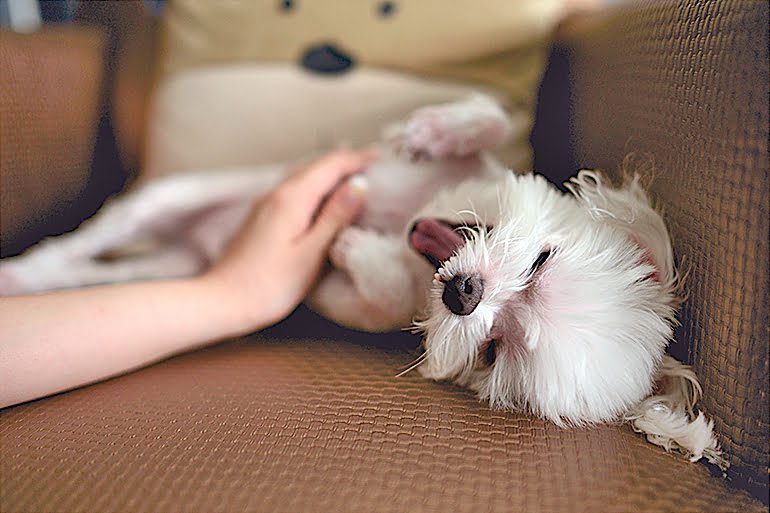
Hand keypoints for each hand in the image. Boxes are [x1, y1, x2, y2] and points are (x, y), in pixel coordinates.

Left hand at [203, 150, 374, 329]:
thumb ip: (336, 217)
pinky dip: (315, 185)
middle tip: (374, 165)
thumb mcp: (311, 253)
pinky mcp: (261, 216)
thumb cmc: (269, 285)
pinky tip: (322, 198)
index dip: (358, 159)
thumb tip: (359, 185)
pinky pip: (293, 188)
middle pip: (316, 165)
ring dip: (329, 171)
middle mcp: (277, 193)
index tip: (382, 159)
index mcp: (292, 198)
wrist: (223, 301)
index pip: (330, 165)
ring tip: (354, 176)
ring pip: (303, 175)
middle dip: (346, 161)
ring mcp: (266, 203)